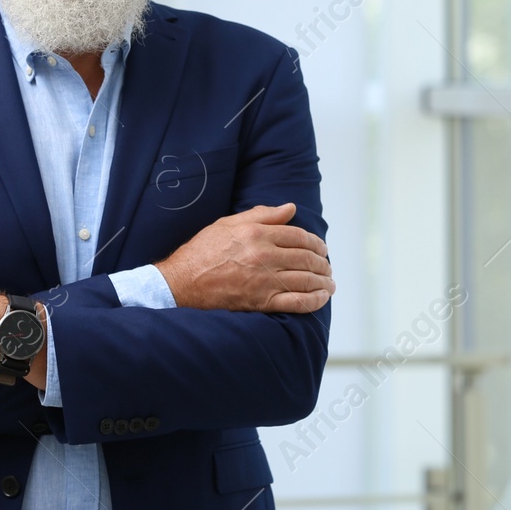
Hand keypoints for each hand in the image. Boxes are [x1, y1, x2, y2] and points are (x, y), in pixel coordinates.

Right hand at [155, 203, 332, 312]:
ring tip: (329, 283)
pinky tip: (321, 298)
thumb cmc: (203, 251)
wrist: (181, 283)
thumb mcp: (229, 224)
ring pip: (305, 279)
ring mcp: (264, 281)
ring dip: (323, 281)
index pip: (298, 236)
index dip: (315, 242)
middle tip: (327, 266)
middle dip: (322, 262)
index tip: (321, 248)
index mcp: (257, 234)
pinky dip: (313, 300)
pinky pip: (296, 302)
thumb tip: (290, 209)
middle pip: (306, 257)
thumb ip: (263, 215)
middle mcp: (264, 256)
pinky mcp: (261, 302)